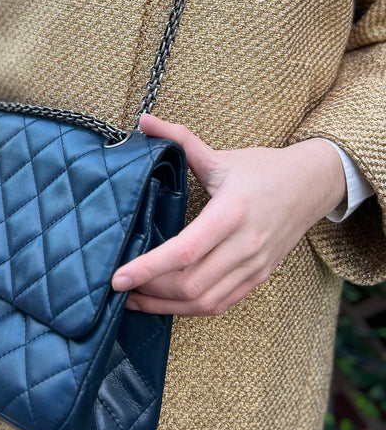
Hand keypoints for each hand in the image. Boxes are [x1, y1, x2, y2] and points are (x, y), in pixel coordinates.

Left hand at [111, 116, 346, 316]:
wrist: (311, 186)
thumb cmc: (262, 170)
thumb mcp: (220, 156)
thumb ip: (179, 139)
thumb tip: (143, 120)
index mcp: (230, 214)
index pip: (183, 251)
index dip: (148, 268)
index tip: (118, 277)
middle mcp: (244, 246)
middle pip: (190, 284)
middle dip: (149, 291)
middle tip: (117, 288)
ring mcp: (253, 266)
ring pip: (203, 302)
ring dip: (165, 306)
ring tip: (133, 300)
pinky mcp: (258, 277)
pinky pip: (220, 304)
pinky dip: (189, 309)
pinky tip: (165, 303)